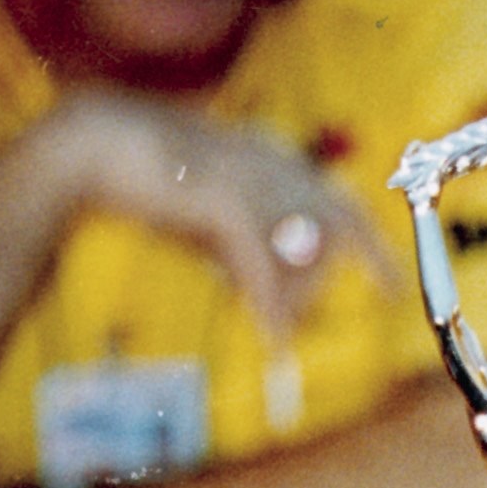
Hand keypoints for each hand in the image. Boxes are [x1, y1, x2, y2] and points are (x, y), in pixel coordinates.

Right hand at [51, 92, 392, 341]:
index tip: (394, 292)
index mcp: (274, 159)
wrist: (92, 146)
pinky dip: (270, 308)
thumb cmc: (151, 186)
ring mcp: (250, 176)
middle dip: (315, 287)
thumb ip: (255, 254)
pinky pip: (264, 268)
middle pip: (330, 237)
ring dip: (286, 298)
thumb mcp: (215, 224)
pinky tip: (275, 341)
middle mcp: (273, 161)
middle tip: (289, 322)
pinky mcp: (225, 197)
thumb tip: (285, 311)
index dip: (372, 252)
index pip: (345, 206)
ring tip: (264, 322)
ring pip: (300, 257)